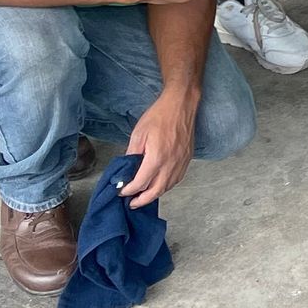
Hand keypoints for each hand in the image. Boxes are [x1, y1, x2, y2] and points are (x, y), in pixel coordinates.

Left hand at [118, 88, 197, 208]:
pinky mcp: (187, 159)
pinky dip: (166, 186)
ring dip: (154, 195)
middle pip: (155, 191)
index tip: (121, 191)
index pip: (140, 183)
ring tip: (143, 196)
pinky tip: (159, 184)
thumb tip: (126, 171)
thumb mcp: (139, 134)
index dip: (128, 190)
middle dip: (141, 200)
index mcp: (156, 158)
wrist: (181, 105)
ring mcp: (181, 163)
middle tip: (131, 203)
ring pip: (167, 187)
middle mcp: (171, 164)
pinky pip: (177, 179)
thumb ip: (132, 155)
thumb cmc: (159, 116)